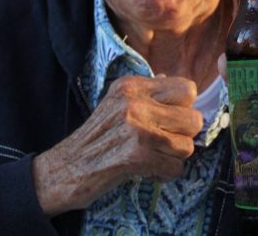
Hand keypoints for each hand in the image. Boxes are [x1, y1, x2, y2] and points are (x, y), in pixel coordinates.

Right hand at [32, 76, 202, 215]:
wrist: (64, 169)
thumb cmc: (94, 139)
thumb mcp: (115, 103)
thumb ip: (147, 93)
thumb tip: (176, 84)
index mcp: (131, 86)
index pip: (186, 89)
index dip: (185, 108)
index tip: (171, 120)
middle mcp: (135, 103)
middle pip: (193, 119)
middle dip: (183, 136)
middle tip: (165, 143)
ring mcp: (136, 129)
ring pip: (186, 146)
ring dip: (173, 158)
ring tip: (154, 157)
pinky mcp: (136, 156)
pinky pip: (174, 167)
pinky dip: (164, 174)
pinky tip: (147, 171)